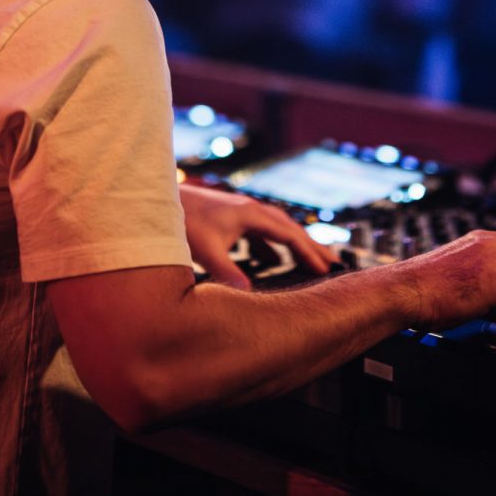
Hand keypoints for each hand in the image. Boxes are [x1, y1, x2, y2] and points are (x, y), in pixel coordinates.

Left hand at [179, 183, 335, 289]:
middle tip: (333, 263)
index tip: (326, 269)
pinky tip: (270, 259)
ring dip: (294, 245)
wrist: (161, 199)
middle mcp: (251, 210)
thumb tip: (248, 296)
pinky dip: (272, 245)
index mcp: (251, 215)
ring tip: (309, 261)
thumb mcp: (205, 250)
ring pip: (276, 229)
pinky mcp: (231, 217)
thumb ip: (227, 273)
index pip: (290, 234)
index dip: (309, 252)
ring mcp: (241, 212)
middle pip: (290, 228)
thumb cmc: (183, 221)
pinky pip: (261, 231)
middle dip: (311, 247)